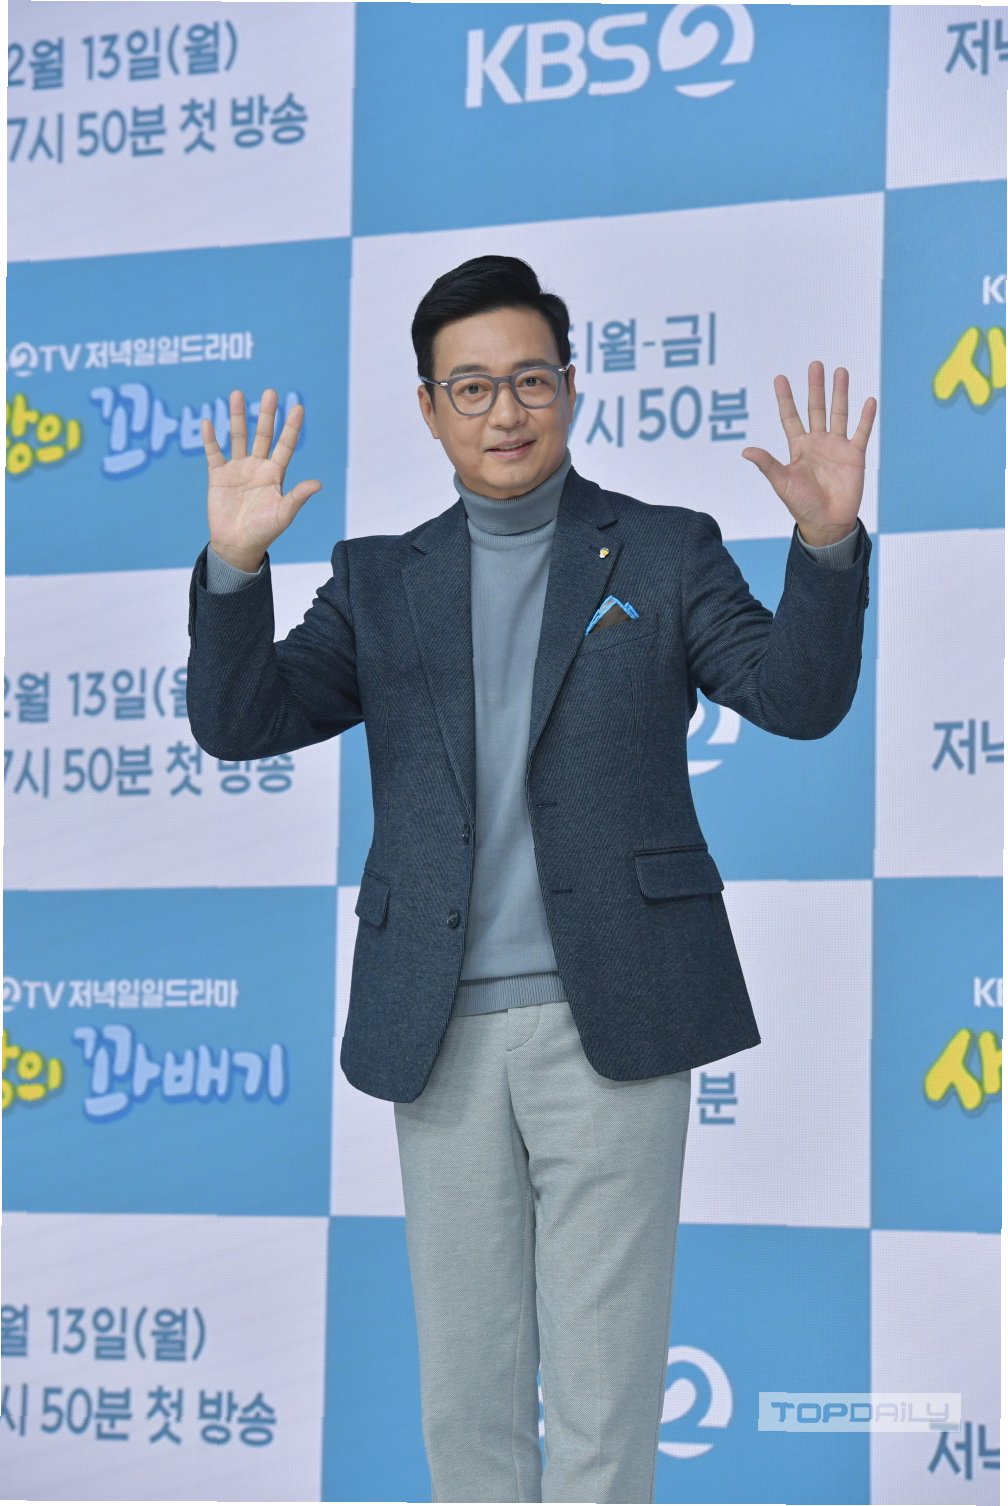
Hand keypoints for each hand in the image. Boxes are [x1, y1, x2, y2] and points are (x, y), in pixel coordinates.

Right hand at [202, 389, 322, 569]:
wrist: (237, 545)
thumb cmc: (263, 532)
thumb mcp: (283, 515)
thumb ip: (298, 497)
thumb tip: (318, 483)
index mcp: (275, 474)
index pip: (285, 445)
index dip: (291, 427)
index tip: (298, 407)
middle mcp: (257, 467)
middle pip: (263, 434)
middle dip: (267, 414)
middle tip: (270, 392)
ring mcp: (237, 469)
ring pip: (238, 437)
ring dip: (238, 417)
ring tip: (236, 394)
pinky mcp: (218, 476)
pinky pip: (213, 453)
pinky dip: (210, 439)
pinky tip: (208, 422)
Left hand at [741, 362, 876, 545]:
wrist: (827, 523)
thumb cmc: (801, 505)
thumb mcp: (782, 483)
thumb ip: (767, 464)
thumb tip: (745, 450)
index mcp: (798, 448)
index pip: (790, 417)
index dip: (785, 398)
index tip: (779, 378)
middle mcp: (817, 443)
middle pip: (816, 408)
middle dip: (815, 387)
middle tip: (815, 365)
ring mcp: (837, 447)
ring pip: (839, 413)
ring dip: (840, 393)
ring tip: (840, 371)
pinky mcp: (854, 455)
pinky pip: (861, 432)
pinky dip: (865, 417)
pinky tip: (868, 400)